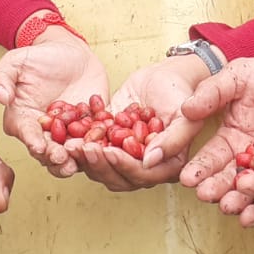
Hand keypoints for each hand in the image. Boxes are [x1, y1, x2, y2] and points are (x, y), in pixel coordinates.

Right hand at [0, 30, 107, 177]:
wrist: (70, 53)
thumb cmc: (38, 59)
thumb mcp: (15, 63)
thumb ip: (0, 78)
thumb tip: (0, 95)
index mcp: (23, 121)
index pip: (26, 134)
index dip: (32, 141)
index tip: (38, 146)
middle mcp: (45, 134)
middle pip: (48, 152)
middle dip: (55, 158)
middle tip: (63, 158)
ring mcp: (69, 134)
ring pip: (72, 154)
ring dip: (77, 159)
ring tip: (83, 156)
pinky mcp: (90, 130)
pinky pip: (96, 140)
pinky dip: (100, 144)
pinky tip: (105, 145)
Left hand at [70, 56, 207, 190]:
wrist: (166, 75)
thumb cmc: (181, 94)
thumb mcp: (186, 115)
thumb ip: (174, 139)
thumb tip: (150, 160)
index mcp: (166, 166)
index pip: (142, 175)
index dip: (124, 165)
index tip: (109, 151)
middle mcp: (144, 167)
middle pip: (118, 177)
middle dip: (98, 164)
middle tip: (83, 148)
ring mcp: (125, 156)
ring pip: (101, 167)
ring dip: (84, 158)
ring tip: (70, 143)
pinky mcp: (110, 142)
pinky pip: (92, 148)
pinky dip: (79, 142)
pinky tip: (67, 131)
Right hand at [172, 57, 253, 212]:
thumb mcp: (242, 75)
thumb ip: (214, 91)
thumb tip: (185, 108)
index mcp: (231, 139)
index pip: (212, 157)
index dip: (200, 167)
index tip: (187, 178)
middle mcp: (251, 160)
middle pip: (231, 178)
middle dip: (217, 188)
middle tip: (205, 196)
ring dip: (243, 198)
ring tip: (230, 206)